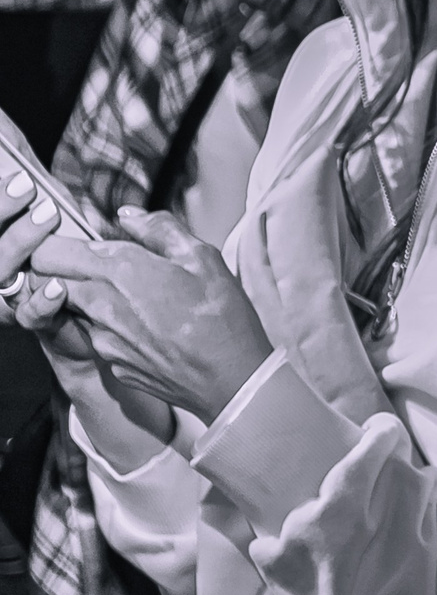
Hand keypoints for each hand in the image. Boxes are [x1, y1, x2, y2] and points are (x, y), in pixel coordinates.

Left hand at [39, 208, 272, 425]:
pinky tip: (146, 324)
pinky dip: (110, 323)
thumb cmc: (221, 315)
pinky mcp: (110, 362)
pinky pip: (97, 334)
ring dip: (90, 295)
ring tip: (134, 295)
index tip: (77, 239)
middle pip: (50, 280)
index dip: (56, 242)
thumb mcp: (202, 257)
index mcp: (121, 272)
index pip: (52, 252)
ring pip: (73, 307)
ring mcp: (102, 338)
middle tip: (101, 262)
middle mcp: (100, 306)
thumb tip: (129, 216)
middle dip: (65, 267)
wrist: (229, 378)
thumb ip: (160, 229)